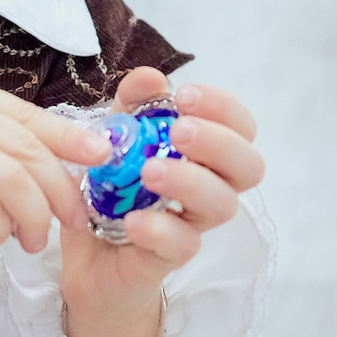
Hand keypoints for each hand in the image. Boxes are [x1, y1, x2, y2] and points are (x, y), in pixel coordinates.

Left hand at [59, 66, 264, 336]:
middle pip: (248, 166)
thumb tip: (152, 78)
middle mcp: (209, 189)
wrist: (87, 259)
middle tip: (179, 131)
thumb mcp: (115, 138)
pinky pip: (182, 245)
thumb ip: (132, 106)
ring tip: (150, 171)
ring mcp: (192, 225)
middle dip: (219, 142)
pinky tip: (133, 219)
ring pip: (222, 205)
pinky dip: (160, 229)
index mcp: (204, 155)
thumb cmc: (113, 190)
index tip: (185, 95)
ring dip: (190, 181)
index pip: (241, 128)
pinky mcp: (167, 259)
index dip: (224, 108)